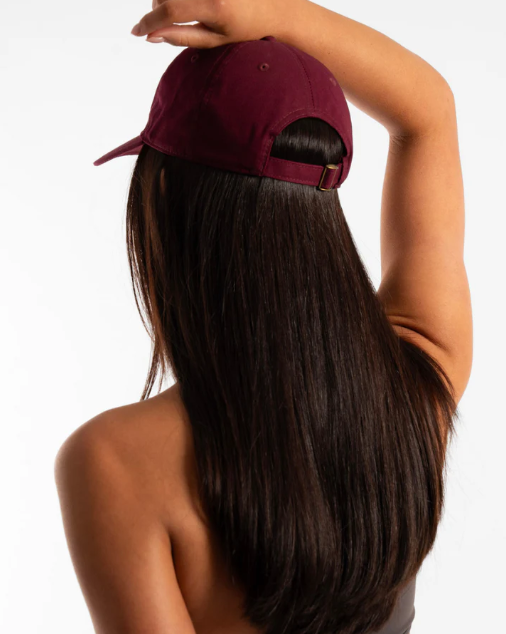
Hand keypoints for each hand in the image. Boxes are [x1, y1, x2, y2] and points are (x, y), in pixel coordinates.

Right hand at [130, 0, 295, 47]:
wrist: (275, 9)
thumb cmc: (246, 30)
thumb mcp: (215, 41)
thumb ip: (182, 37)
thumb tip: (150, 37)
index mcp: (215, 6)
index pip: (170, 10)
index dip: (148, 22)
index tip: (136, 32)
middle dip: (156, 9)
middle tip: (162, 23)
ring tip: (176, 10)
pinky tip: (184, 3)